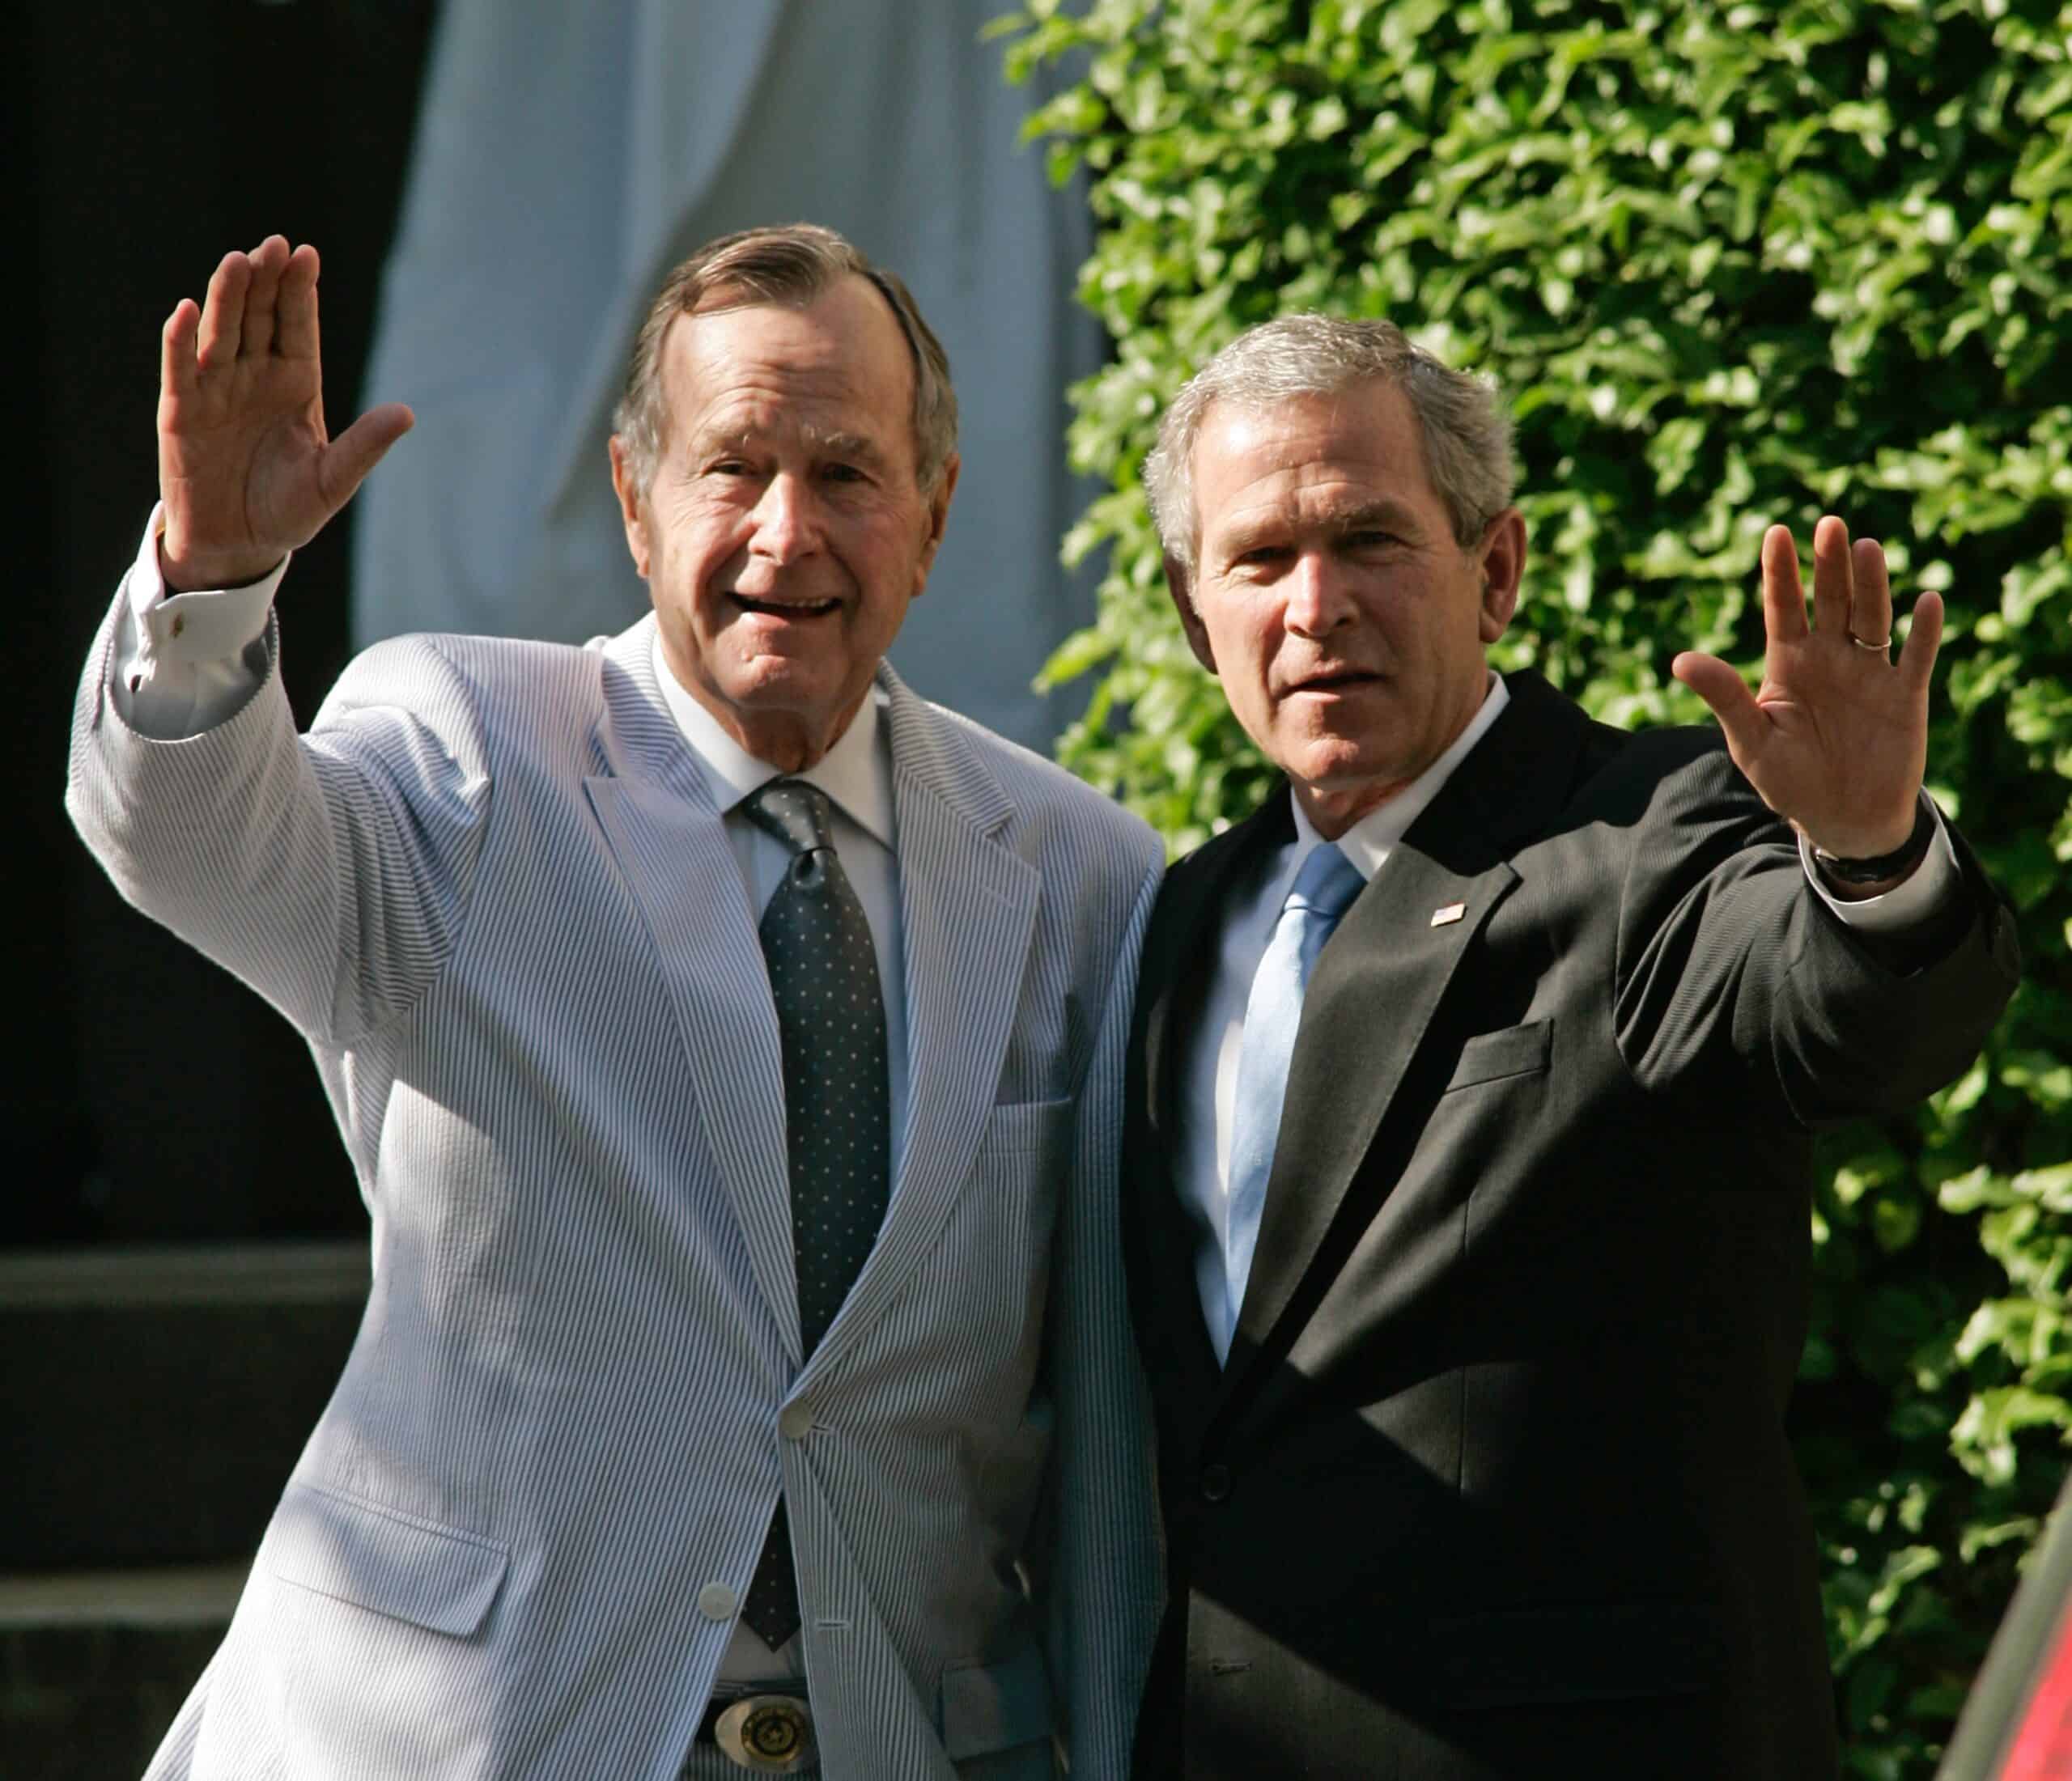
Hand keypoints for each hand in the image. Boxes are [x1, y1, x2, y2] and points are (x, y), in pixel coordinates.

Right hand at [157, 236, 413, 589]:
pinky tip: (187, 310)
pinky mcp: (182, 412)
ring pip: (221, 333)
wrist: (239, 545)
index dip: (300, 292)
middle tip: (273, 245)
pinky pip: (181, 370)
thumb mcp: (332, 481)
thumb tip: (407, 414)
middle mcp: (255, 376)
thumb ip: (364, 447)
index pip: (297, 327)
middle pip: (258, 318)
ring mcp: (216, 390)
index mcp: (295, 384)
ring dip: (227, 297)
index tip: (306, 254)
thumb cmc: (288, 510)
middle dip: (265, 282)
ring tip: (237, 261)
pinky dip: (181, 341)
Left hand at [1671, 516, 1941, 859]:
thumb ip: (1724, 697)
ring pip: (1872, 618)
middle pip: (1831, 601)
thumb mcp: (1750, 740)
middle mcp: (1830, 658)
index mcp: (1788, 663)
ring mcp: (1870, 672)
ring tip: (1866, 548)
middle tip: (1829, 524)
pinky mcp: (1905, 695)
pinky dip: (1923, 632)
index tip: (1776, 533)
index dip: (1780, 573)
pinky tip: (1926, 601)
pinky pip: (1916, 657)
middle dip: (1829, 564)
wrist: (1842, 819)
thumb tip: (1680, 660)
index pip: (1783, 608)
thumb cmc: (1789, 780)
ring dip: (1872, 586)